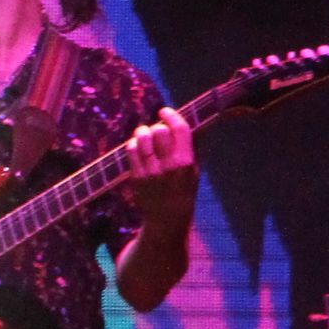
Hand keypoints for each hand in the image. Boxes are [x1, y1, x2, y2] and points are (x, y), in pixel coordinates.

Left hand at [119, 106, 197, 224]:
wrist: (167, 218)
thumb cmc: (184, 190)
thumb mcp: (195, 169)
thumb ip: (194, 146)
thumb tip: (197, 122)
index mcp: (186, 162)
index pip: (179, 130)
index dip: (172, 115)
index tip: (165, 110)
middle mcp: (167, 166)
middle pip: (158, 131)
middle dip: (157, 126)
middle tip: (157, 130)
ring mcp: (150, 172)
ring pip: (141, 139)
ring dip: (143, 133)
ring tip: (145, 135)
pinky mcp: (136, 177)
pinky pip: (131, 151)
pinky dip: (134, 144)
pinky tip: (139, 147)